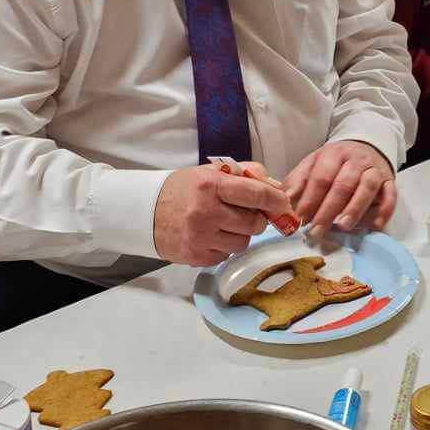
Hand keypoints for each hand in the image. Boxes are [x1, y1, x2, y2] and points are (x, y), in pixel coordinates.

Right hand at [153, 163, 294, 265]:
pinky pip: (226, 256)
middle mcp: (205, 212)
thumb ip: (246, 175)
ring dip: (241, 234)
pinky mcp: (196, 257)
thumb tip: (276, 188)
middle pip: (254, 223)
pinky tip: (212, 236)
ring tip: (225, 224)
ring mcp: (200, 237)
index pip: (256, 194)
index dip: (276, 200)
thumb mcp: (211, 173)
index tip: (284, 204)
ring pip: (242, 243)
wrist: (145, 212)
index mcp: (211, 185)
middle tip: (249, 214)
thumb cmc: (184, 189)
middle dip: (257, 219)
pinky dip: (224, 247)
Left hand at [284, 140, 396, 233]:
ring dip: (355, 208)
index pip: (321, 177)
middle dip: (328, 209)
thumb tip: (282, 202)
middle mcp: (356, 159)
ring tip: (342, 227)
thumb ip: (298, 181)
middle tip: (317, 231)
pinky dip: (384, 211)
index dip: (310, 199)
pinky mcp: (389, 181)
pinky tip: (374, 226)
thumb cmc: (335, 163)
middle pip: (343, 184)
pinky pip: (391, 195)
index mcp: (333, 153)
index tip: (301, 219)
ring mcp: (374, 169)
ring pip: (367, 188)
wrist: (366, 147)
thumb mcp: (314, 164)